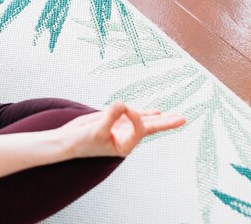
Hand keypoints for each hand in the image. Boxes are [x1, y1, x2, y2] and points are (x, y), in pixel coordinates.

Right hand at [60, 102, 185, 157]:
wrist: (67, 141)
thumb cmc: (81, 141)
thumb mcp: (96, 129)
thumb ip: (110, 116)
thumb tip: (123, 104)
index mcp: (124, 146)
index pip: (140, 128)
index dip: (135, 115)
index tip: (122, 107)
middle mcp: (126, 138)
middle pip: (150, 128)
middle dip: (166, 123)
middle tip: (183, 119)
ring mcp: (121, 129)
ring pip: (143, 121)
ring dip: (158, 118)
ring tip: (174, 116)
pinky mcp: (114, 121)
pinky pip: (132, 116)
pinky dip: (143, 112)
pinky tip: (155, 111)